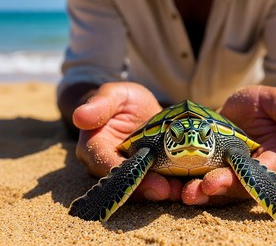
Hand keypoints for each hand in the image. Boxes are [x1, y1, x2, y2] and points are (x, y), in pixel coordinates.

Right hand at [72, 82, 182, 200]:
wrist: (136, 108)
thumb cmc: (121, 99)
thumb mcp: (114, 94)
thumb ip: (100, 104)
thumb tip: (80, 116)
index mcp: (93, 147)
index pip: (104, 166)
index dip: (125, 174)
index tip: (144, 178)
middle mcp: (106, 166)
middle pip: (124, 183)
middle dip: (146, 188)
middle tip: (168, 190)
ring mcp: (127, 172)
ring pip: (139, 187)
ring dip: (159, 191)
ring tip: (179, 190)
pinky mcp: (145, 173)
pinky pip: (154, 183)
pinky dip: (168, 186)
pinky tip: (184, 185)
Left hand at [181, 85, 275, 205]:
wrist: (245, 109)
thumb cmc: (263, 104)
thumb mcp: (273, 99)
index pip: (264, 174)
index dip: (245, 180)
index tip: (222, 179)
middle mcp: (256, 173)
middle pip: (240, 188)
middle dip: (219, 190)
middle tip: (196, 190)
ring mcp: (235, 174)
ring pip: (221, 190)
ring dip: (202, 193)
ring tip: (183, 192)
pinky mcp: (216, 171)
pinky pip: (205, 181)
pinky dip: (191, 184)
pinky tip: (174, 184)